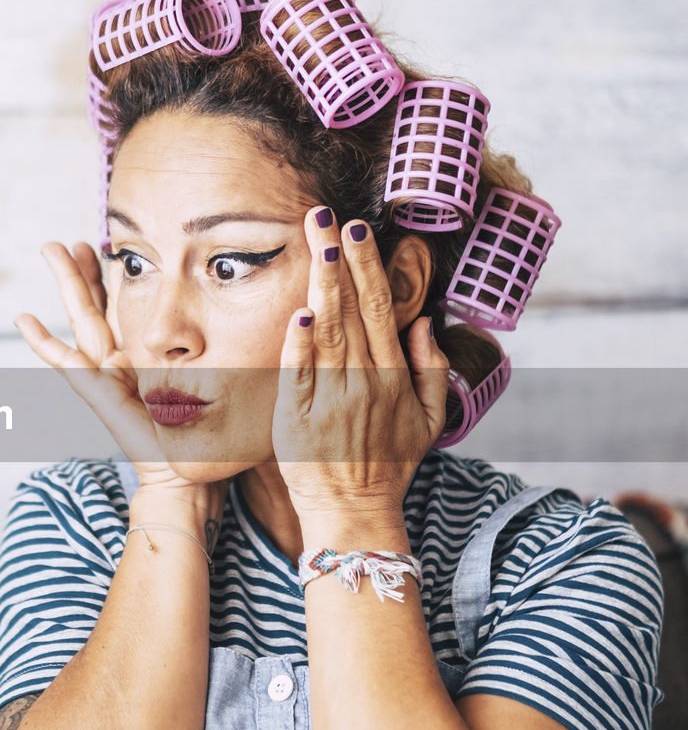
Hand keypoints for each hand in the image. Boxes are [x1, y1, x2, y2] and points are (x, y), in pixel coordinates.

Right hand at [14, 242, 219, 500]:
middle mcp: (120, 363)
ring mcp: (105, 376)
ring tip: (51, 248)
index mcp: (143, 359)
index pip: (125, 307)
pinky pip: (66, 361)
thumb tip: (264, 320)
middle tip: (70, 239)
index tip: (112, 244)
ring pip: (82, 318)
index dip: (115, 277)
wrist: (187, 475)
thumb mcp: (216, 379)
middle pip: (98, 304)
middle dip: (84, 270)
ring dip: (67, 284)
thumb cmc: (208, 435)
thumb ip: (225, 353)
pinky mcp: (98, 392)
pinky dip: (43, 341)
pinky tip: (23, 319)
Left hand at [273, 208, 449, 522]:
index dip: (369, 268)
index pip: (381, 309)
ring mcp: (331, 400)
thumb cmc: (389, 464)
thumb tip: (425, 325)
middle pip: (352, 309)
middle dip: (339, 260)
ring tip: (315, 245)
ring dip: (321, 287)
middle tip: (326, 217)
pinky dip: (300, 346)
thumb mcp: (427, 420)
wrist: (355, 512)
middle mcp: (365, 382)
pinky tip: (300, 314)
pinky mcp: (298, 419)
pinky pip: (298, 375)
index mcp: (393, 376)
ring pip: (327, 333)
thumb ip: (431, 370)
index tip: (359, 232)